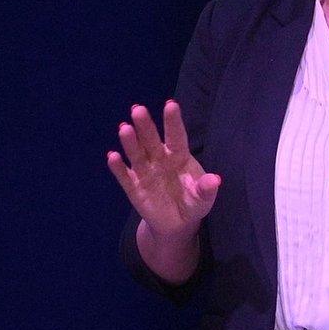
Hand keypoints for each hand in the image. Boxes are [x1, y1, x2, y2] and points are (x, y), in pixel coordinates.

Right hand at [107, 101, 220, 241]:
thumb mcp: (203, 198)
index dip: (173, 121)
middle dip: (145, 126)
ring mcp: (145, 172)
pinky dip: (118, 167)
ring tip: (124, 128)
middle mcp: (160, 159)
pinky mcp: (134, 187)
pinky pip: (125, 176)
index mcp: (179, 156)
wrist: (177, 224)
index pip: (176, 136)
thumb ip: (206, 189)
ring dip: (130, 142)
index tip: (171, 104)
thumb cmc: (192, 202)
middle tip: (138, 109)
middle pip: (151, 140)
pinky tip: (113, 156)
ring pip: (136, 154)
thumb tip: (215, 180)